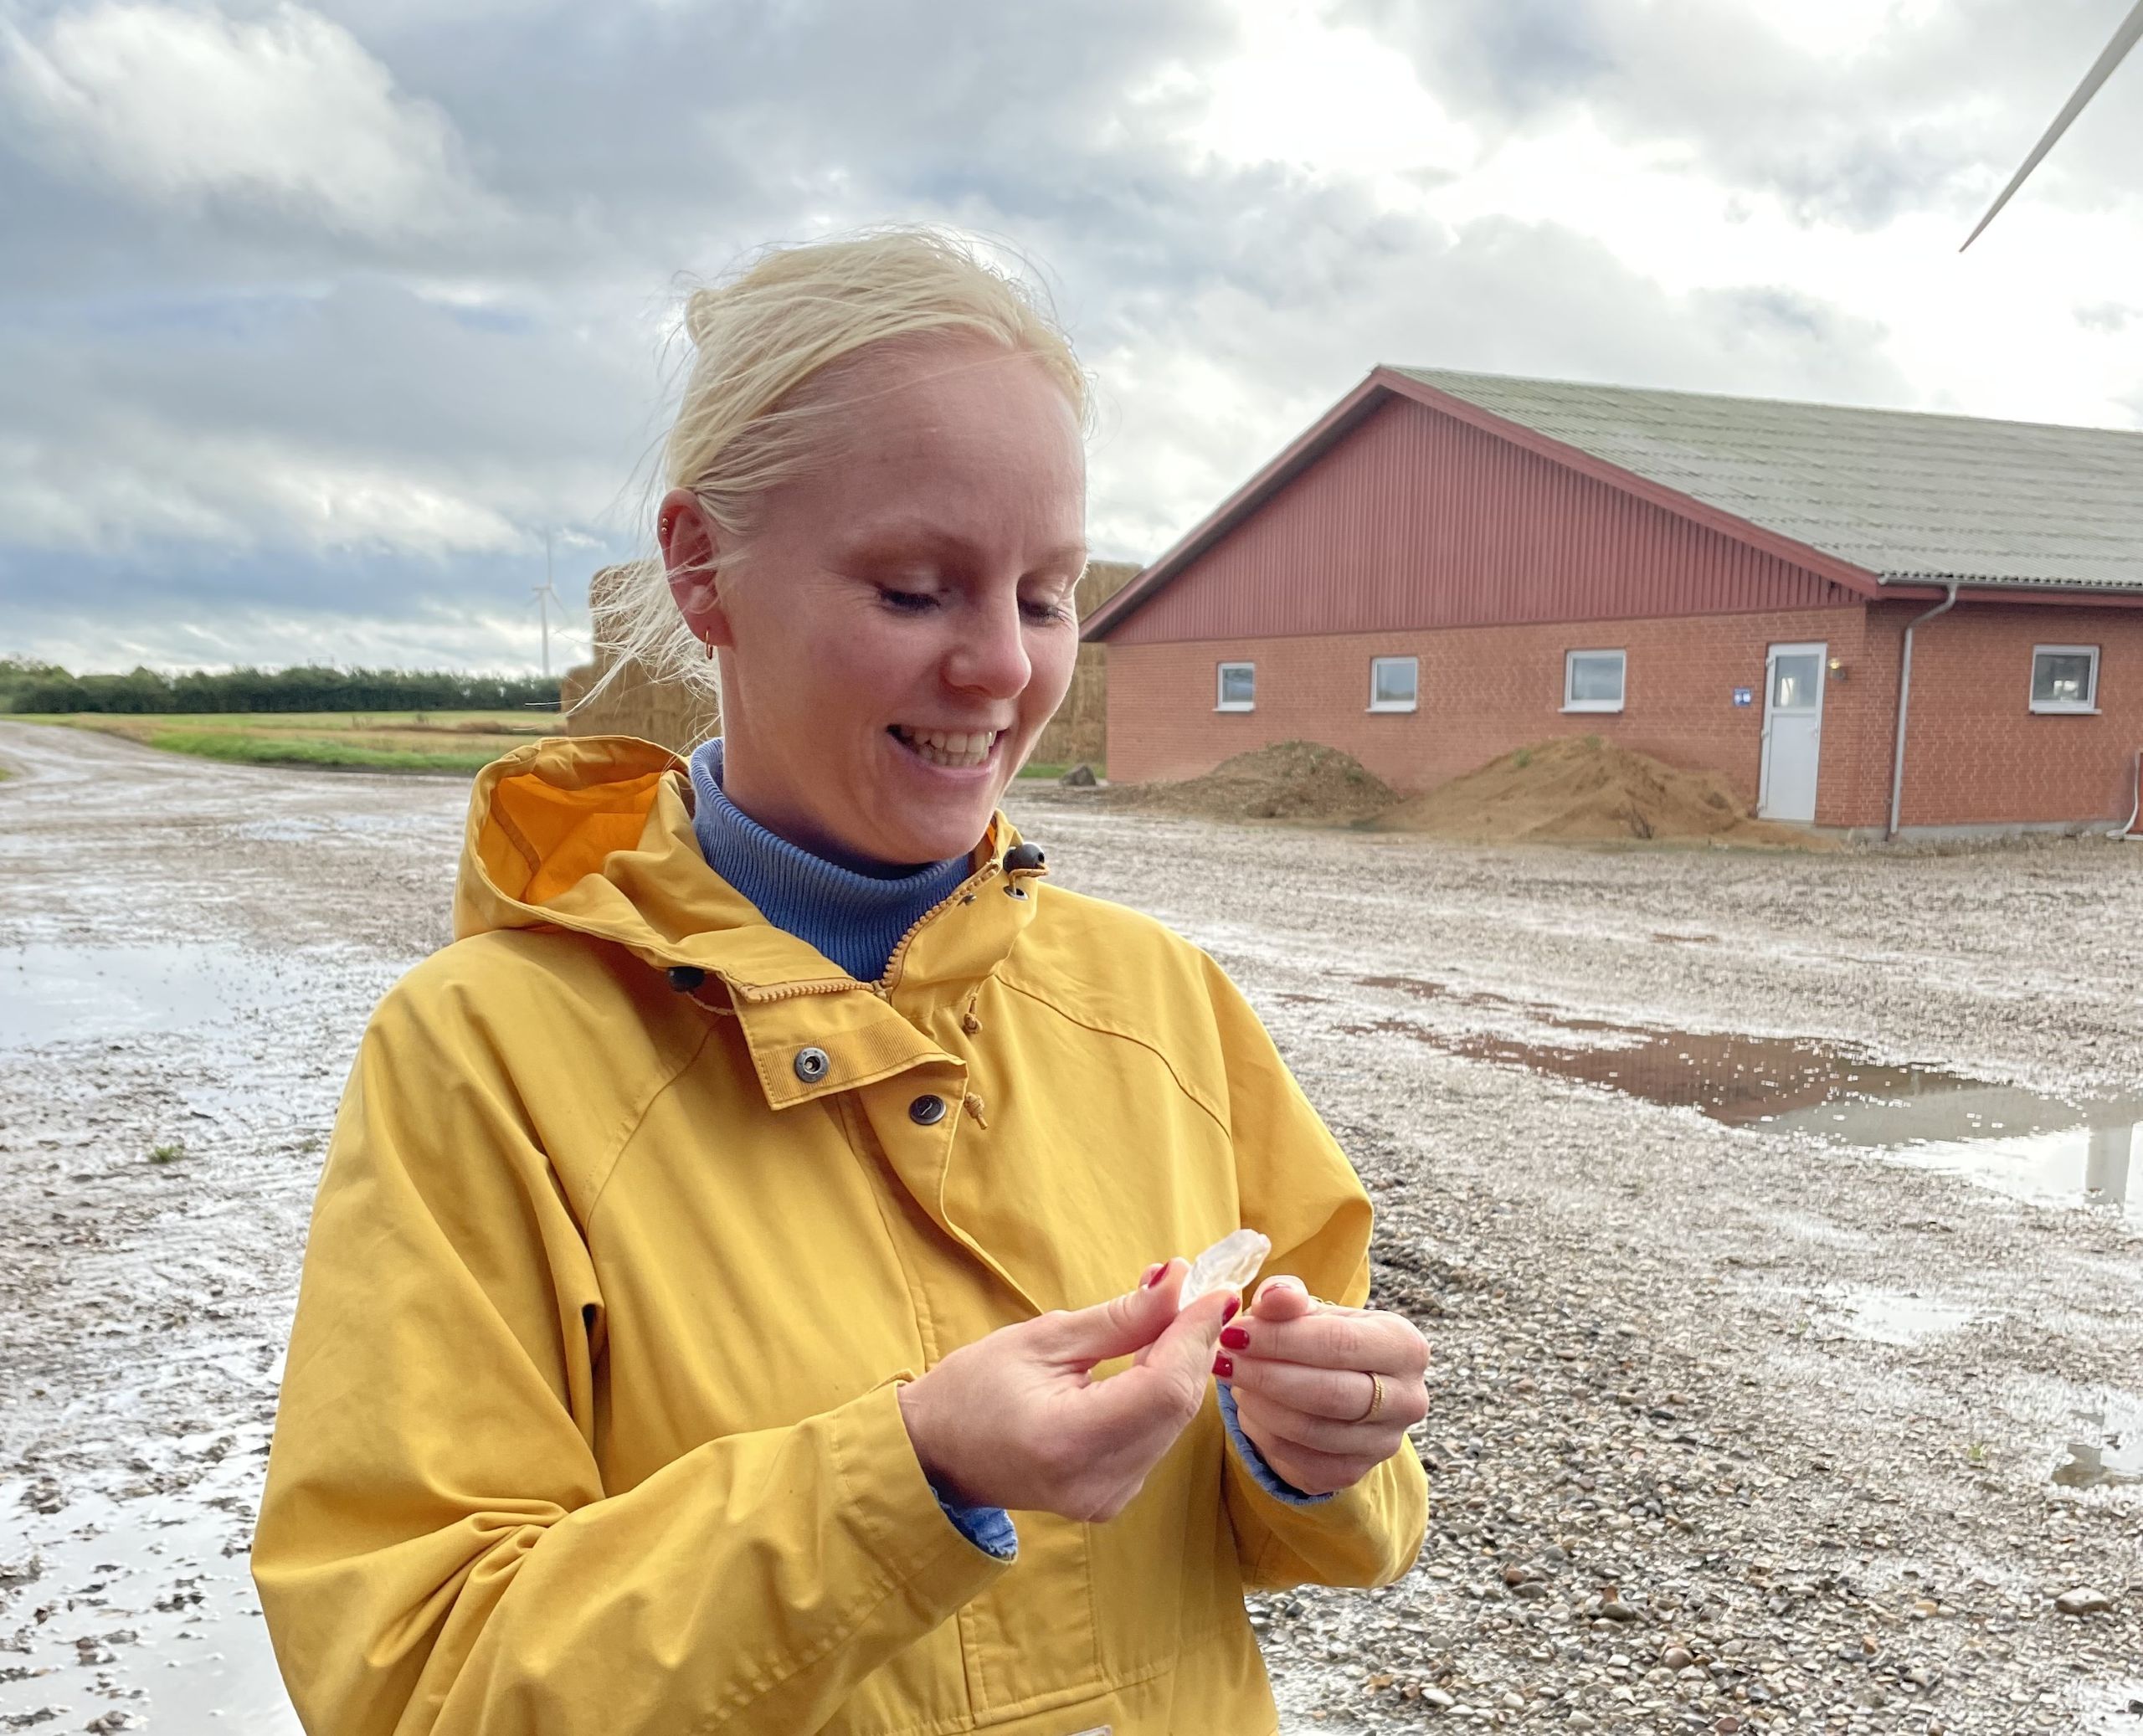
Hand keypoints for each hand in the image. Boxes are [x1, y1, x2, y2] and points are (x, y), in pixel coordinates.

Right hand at [897, 1260, 1235, 1521]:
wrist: (936, 1454)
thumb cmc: (973, 1389)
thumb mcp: (1043, 1339)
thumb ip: (1120, 1318)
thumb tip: (1177, 1282)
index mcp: (1070, 1441)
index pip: (1163, 1388)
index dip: (1195, 1336)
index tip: (1218, 1290)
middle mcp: (1097, 1482)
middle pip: (1176, 1407)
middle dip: (1191, 1343)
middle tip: (1193, 1291)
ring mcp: (1108, 1499)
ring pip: (1173, 1422)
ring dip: (1179, 1366)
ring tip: (1166, 1316)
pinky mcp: (1112, 1500)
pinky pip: (1156, 1438)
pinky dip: (1162, 1394)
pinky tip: (1150, 1358)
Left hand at [1217, 1276, 1427, 1496]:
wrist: (1334, 1381)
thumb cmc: (1321, 1337)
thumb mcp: (1307, 1308)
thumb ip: (1287, 1296)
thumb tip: (1272, 1298)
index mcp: (1406, 1347)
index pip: (1341, 1343)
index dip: (1282, 1338)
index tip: (1234, 1332)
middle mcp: (1408, 1399)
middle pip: (1329, 1393)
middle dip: (1267, 1375)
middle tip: (1223, 1360)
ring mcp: (1384, 1443)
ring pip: (1312, 1430)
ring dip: (1261, 1404)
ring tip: (1231, 1380)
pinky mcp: (1353, 1472)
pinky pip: (1301, 1461)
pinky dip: (1265, 1434)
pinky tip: (1247, 1408)